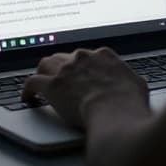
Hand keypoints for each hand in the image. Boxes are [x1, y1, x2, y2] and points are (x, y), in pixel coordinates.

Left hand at [21, 48, 147, 127]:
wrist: (113, 110)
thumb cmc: (128, 101)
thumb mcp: (138, 85)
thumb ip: (130, 81)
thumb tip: (132, 86)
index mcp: (103, 55)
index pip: (89, 56)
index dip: (84, 67)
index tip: (84, 75)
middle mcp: (82, 58)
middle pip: (66, 58)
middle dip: (64, 68)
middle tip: (64, 81)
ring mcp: (65, 70)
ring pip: (46, 64)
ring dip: (44, 72)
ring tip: (42, 82)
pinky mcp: (52, 86)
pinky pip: (32, 83)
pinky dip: (27, 90)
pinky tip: (27, 97)